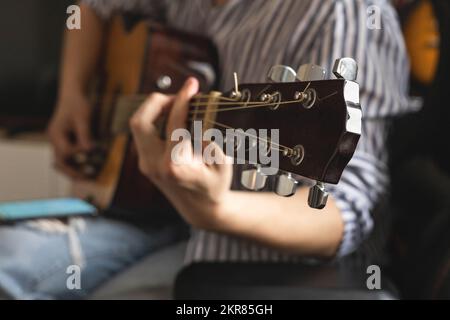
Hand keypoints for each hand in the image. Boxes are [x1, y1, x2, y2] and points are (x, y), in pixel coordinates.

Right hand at [47, 92, 92, 177]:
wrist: (73, 94)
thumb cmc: (78, 104)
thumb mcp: (83, 118)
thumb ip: (84, 135)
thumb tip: (88, 151)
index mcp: (56, 134)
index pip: (65, 152)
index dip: (78, 154)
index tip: (91, 149)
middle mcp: (54, 139)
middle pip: (60, 162)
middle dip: (72, 171)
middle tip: (87, 178)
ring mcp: (58, 141)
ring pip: (63, 161)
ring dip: (74, 169)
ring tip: (88, 175)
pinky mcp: (64, 141)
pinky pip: (68, 156)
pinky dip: (76, 162)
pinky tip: (87, 166)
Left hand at [130, 78, 232, 228]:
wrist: (200, 208)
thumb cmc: (214, 185)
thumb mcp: (223, 164)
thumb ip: (212, 142)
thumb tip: (199, 119)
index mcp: (174, 165)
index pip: (174, 122)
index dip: (183, 99)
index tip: (192, 84)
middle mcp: (154, 164)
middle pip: (141, 121)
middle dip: (157, 101)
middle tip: (178, 96)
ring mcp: (145, 164)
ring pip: (137, 125)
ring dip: (154, 110)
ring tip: (176, 106)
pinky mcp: (144, 162)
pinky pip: (143, 133)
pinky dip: (154, 120)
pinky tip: (171, 118)